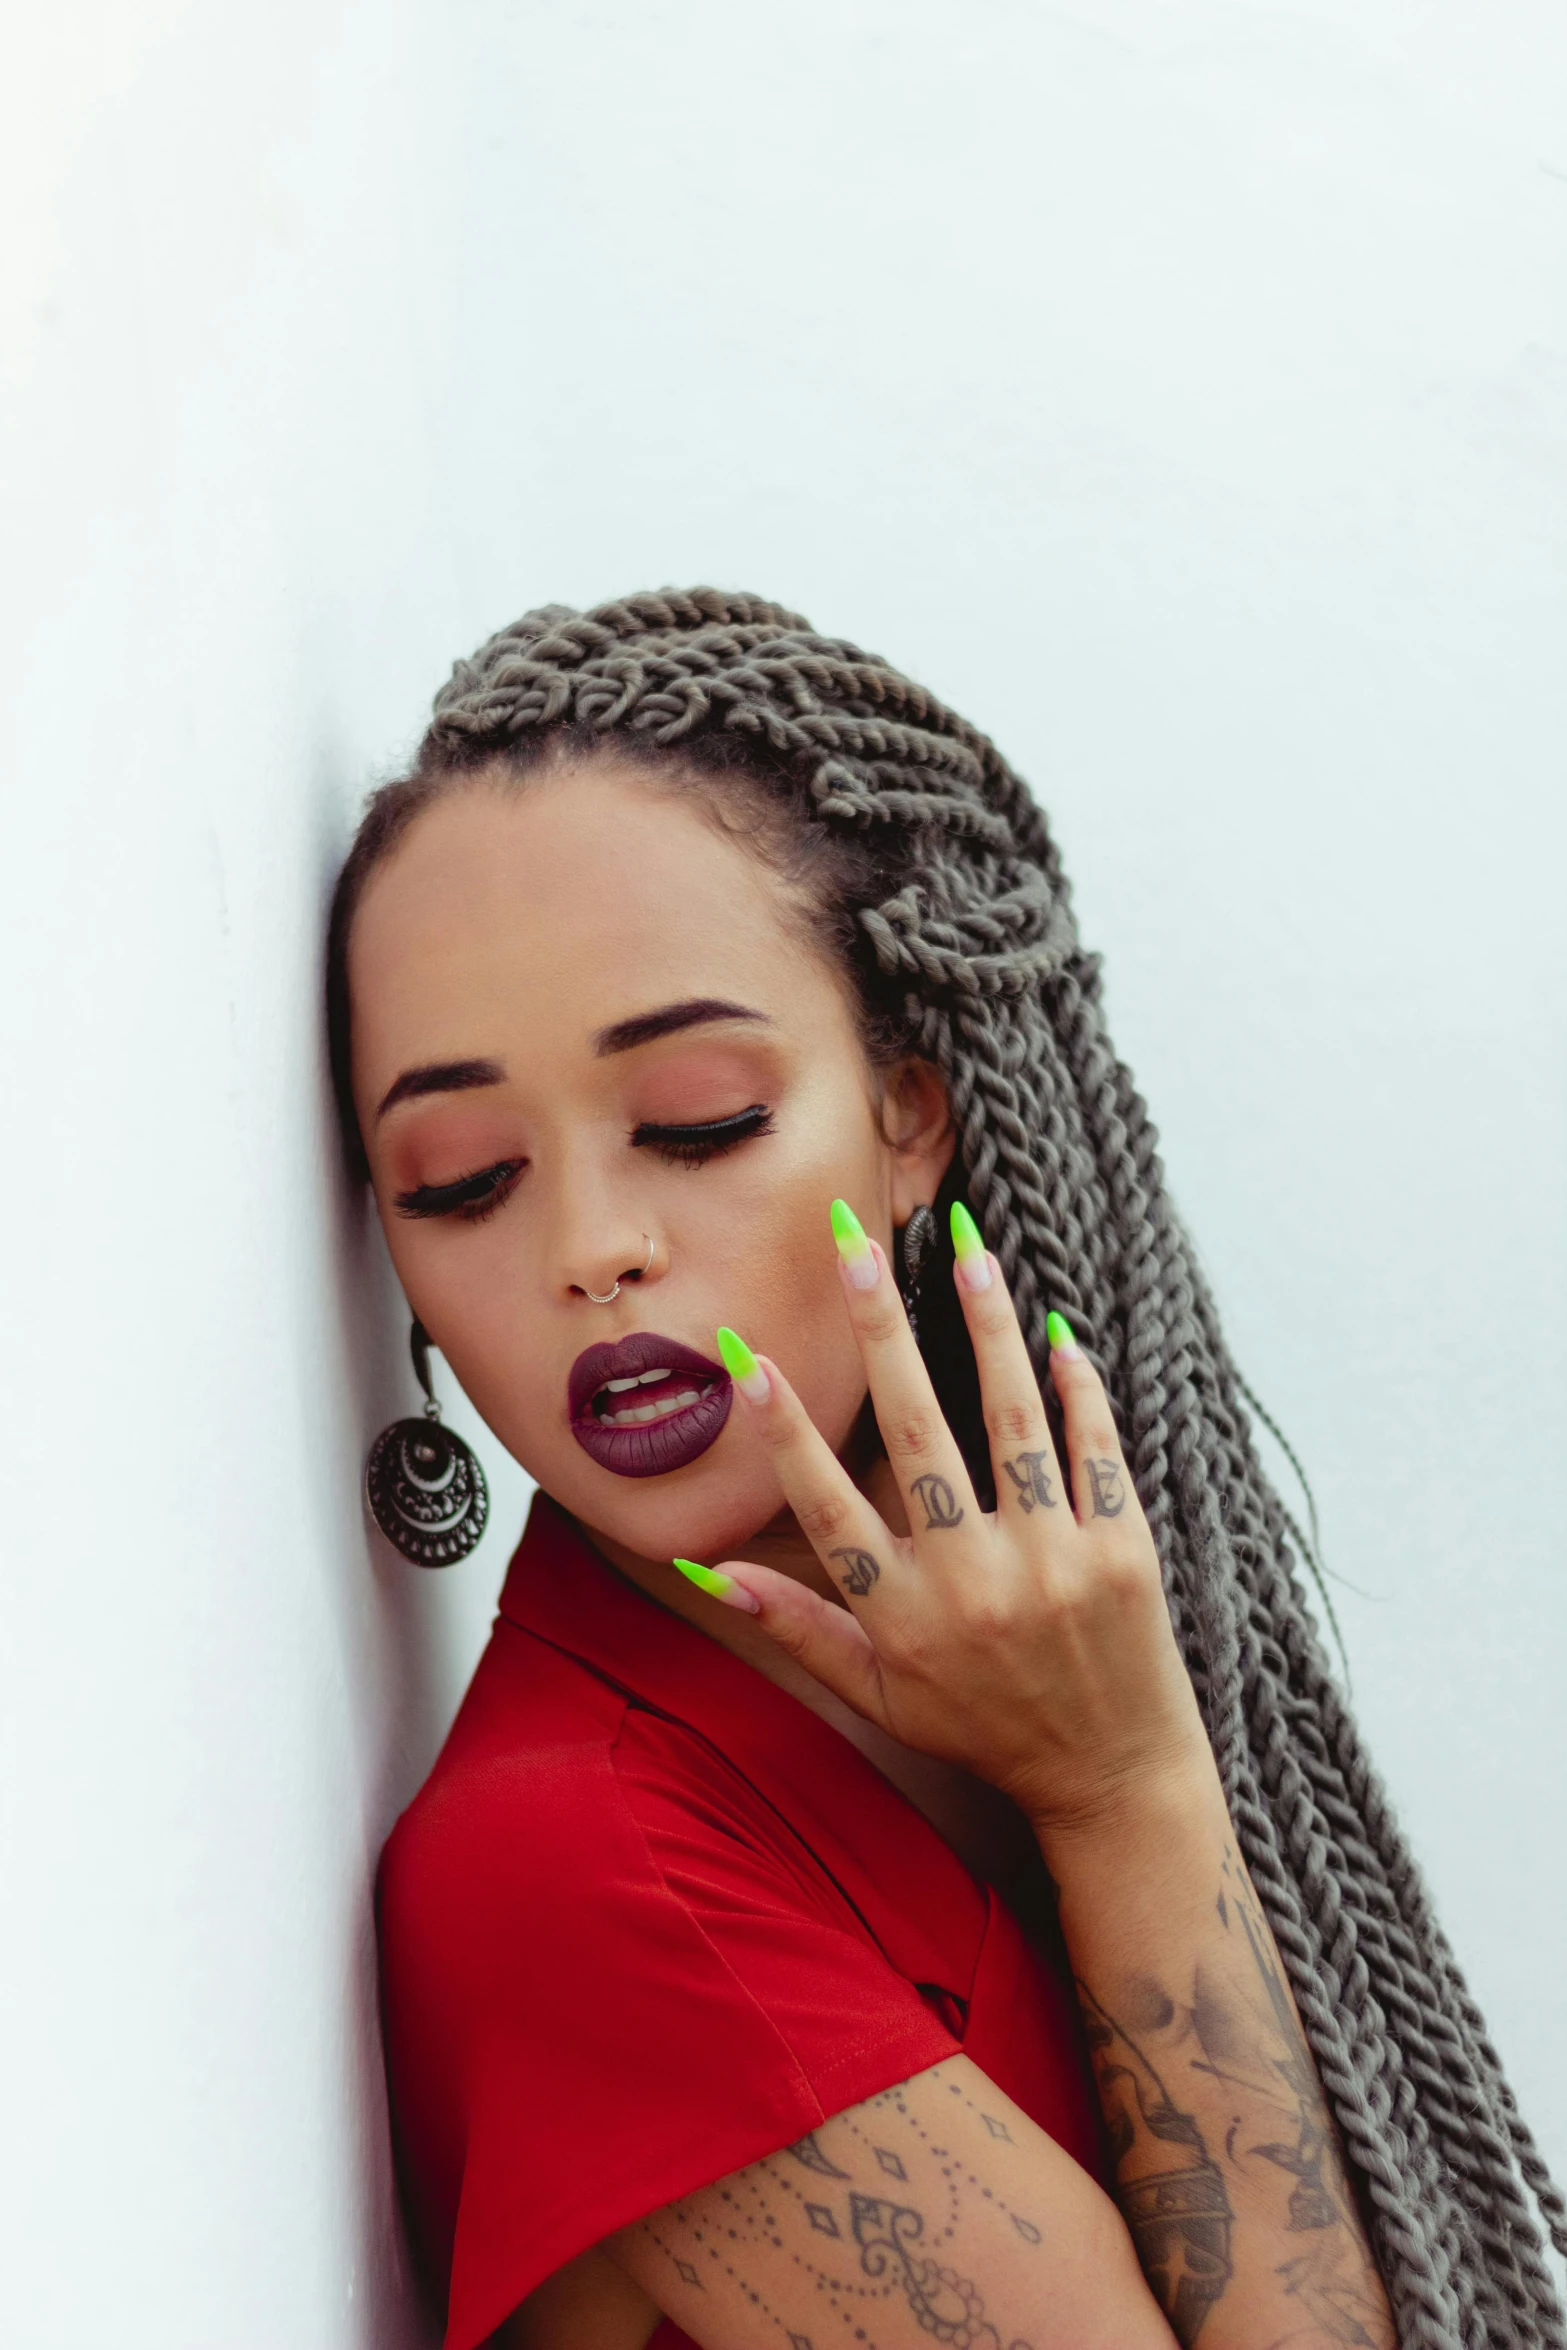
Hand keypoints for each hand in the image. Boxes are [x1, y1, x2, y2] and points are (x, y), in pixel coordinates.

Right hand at [685, 1201, 1213, 1843]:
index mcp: (904, 1618)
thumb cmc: (985, 1729)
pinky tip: (1057, 1331)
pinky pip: (1096, 1452)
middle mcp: (974, 1586)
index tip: (753, 1358)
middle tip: (853, 1245)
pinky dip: (1078, 1389)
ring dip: (986, 1326)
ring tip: (969, 1247)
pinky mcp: (1122, 1552)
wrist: (1113, 1779)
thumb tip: (707, 1570)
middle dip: (880, 1331)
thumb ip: (797, 1627)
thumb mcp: (878, 1695)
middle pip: (917, 1435)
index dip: (787, 1433)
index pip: (830, 1508)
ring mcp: (1053, 1565)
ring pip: (1011, 1422)